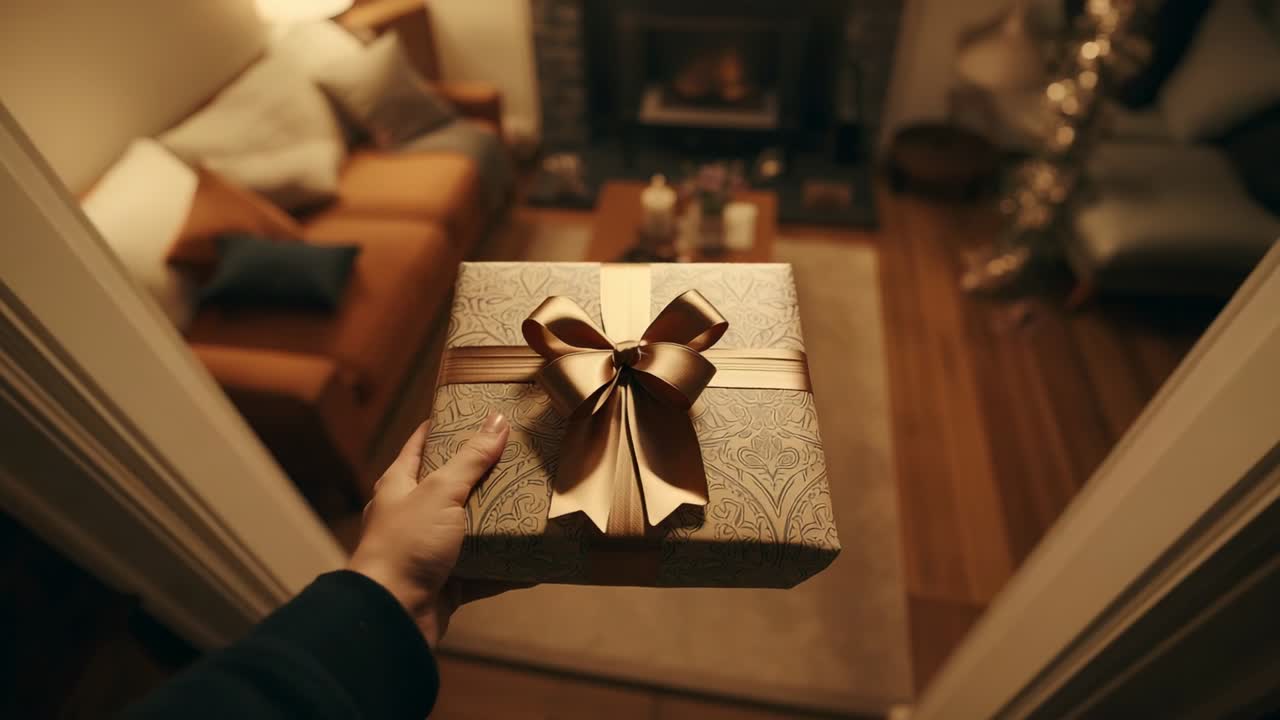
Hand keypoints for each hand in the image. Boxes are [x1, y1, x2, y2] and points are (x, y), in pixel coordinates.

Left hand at [348, 411, 520, 645]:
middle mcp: (413, 514)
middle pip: (454, 486)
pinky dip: (507, 566)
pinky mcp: (448, 581)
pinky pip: (484, 570)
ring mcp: (430, 549)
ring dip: (499, 521)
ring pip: (471, 528)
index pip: (423, 443)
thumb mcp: (441, 492)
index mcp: (401, 485)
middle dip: (486, 475)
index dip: (448, 425)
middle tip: (522, 458)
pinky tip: (534, 558)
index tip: (480, 412)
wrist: (392, 615)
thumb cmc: (407, 544)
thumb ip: (470, 459)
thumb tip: (497, 420)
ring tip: (534, 503)